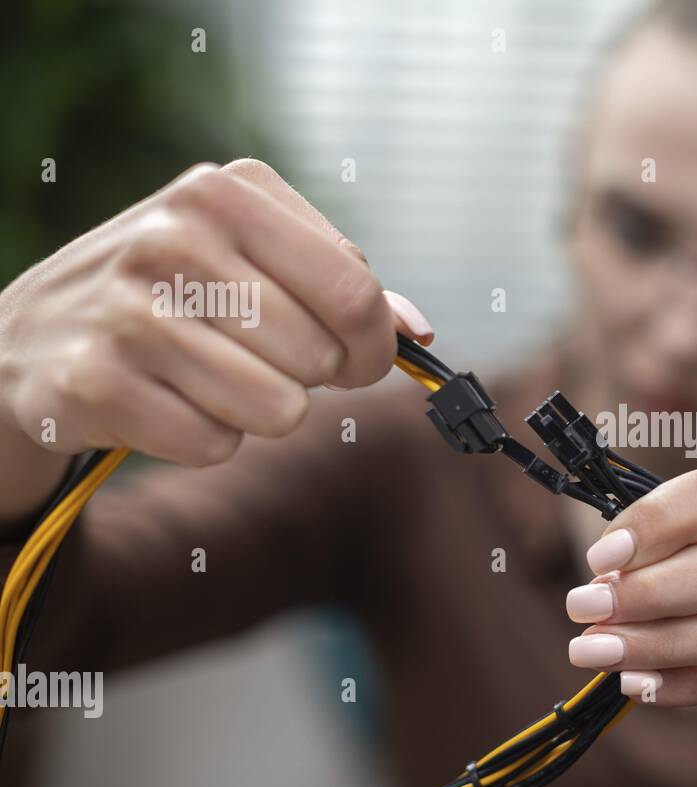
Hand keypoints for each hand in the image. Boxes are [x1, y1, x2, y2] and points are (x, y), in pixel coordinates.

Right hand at [0, 159, 431, 521]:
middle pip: (321, 357)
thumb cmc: (172, 297)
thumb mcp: (250, 259)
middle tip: (254, 360)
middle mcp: (173, 235)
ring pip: (279, 410)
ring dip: (255, 411)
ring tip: (201, 376)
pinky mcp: (96, 380)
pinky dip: (203, 438)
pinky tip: (161, 400)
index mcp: (226, 192)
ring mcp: (128, 307)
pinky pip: (217, 445)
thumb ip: (342, 287)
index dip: (372, 347)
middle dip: (307, 378)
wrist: (30, 339)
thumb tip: (418, 333)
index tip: (356, 360)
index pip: (357, 292)